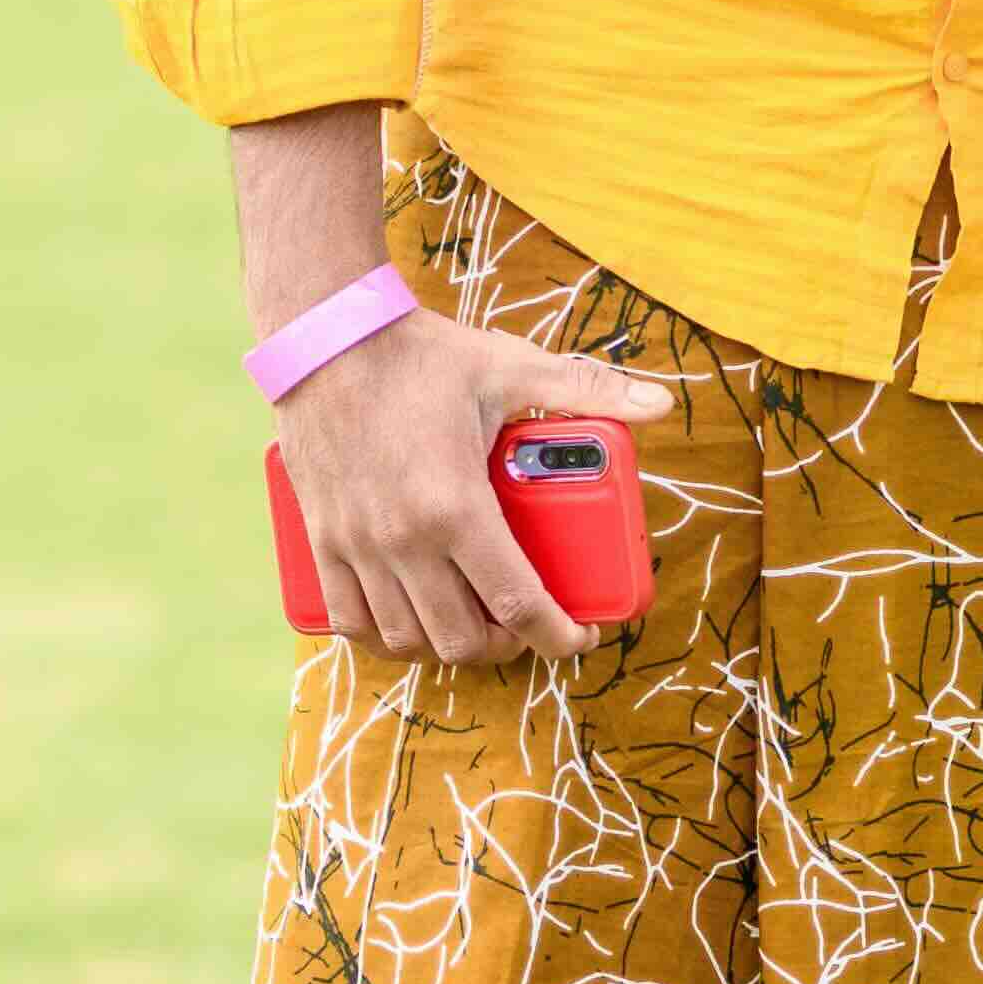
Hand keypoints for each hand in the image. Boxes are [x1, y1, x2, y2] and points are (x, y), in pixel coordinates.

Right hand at [280, 308, 672, 670]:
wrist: (325, 337)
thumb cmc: (419, 355)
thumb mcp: (510, 367)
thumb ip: (588, 390)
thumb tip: (661, 402)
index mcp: (456, 506)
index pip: (517, 603)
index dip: (558, 636)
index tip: (581, 636)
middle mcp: (402, 540)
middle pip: (461, 638)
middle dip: (507, 646)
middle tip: (528, 623)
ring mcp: (356, 546)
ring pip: (406, 639)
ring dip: (448, 646)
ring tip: (475, 623)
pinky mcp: (321, 541)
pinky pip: (350, 621)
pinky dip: (385, 638)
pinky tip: (410, 623)